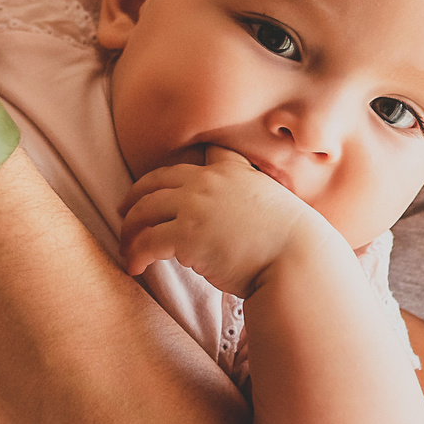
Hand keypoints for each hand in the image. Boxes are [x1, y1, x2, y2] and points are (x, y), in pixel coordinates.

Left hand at [117, 147, 345, 295]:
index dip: (179, 167)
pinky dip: (135, 254)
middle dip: (135, 196)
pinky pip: (146, 242)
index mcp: (232, 171)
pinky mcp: (186, 235)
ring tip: (127, 247)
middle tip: (125, 211)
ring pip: (143, 211)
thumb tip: (236, 219)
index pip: (202, 155)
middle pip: (156, 181)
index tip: (163, 179)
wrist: (299, 262)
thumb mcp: (274, 205)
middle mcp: (209, 182)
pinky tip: (134, 267)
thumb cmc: (294, 245)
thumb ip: (250, 201)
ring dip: (130, 230)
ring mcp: (195, 206)